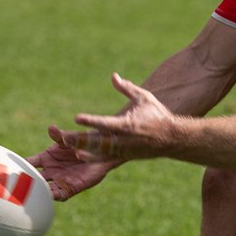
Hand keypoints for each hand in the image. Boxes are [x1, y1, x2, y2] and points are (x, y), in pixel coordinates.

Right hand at [26, 137, 120, 202]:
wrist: (102, 152)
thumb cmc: (83, 142)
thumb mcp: (70, 138)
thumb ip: (60, 135)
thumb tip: (51, 128)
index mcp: (46, 158)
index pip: (29, 163)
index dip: (20, 166)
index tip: (12, 168)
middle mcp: (51, 170)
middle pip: (34, 179)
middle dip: (26, 183)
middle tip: (17, 185)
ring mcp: (61, 179)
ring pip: (46, 188)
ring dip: (41, 192)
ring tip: (34, 194)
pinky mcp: (73, 187)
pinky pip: (62, 193)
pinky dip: (56, 196)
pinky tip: (51, 196)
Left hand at [51, 73, 179, 162]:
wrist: (172, 138)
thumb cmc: (157, 115)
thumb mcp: (144, 97)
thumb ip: (127, 88)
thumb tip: (113, 76)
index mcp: (127, 125)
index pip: (105, 123)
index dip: (90, 120)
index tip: (77, 118)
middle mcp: (123, 140)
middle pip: (98, 141)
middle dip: (81, 140)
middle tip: (64, 137)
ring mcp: (123, 150)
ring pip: (99, 152)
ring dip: (84, 149)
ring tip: (67, 146)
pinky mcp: (124, 156)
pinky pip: (106, 158)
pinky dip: (93, 157)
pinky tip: (80, 155)